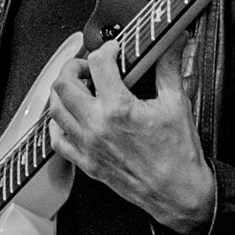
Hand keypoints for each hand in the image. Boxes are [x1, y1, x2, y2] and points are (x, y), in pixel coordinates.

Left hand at [48, 35, 214, 234]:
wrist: (178, 193)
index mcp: (119, 109)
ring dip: (62, 92)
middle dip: (74, 66)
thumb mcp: (177, 103)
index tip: (115, 51)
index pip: (99, 64)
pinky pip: (58, 141)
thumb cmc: (178, 155)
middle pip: (64, 84)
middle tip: (89, 66)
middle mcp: (97, 126)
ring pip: (55, 110)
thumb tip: (173, 42)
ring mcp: (88, 146)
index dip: (107, 49)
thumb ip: (169, 67)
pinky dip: (59, 124)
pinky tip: (71, 117)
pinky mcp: (87, 163)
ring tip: (78, 86)